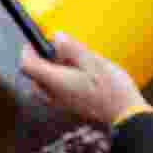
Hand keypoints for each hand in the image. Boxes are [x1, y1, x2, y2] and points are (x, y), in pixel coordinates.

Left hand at [20, 34, 147, 124]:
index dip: (27, 51)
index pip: (27, 66)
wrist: (125, 115)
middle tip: (58, 50)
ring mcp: (60, 104)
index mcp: (55, 82)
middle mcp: (52, 95)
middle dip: (41, 60)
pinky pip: (55, 91)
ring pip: (44, 84)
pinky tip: (80, 75)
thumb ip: (72, 49)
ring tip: (73, 62)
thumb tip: (56, 37)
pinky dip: (60, 80)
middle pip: (34, 75)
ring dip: (52, 70)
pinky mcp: (69, 107)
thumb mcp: (93, 62)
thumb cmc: (111, 89)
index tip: (35, 41)